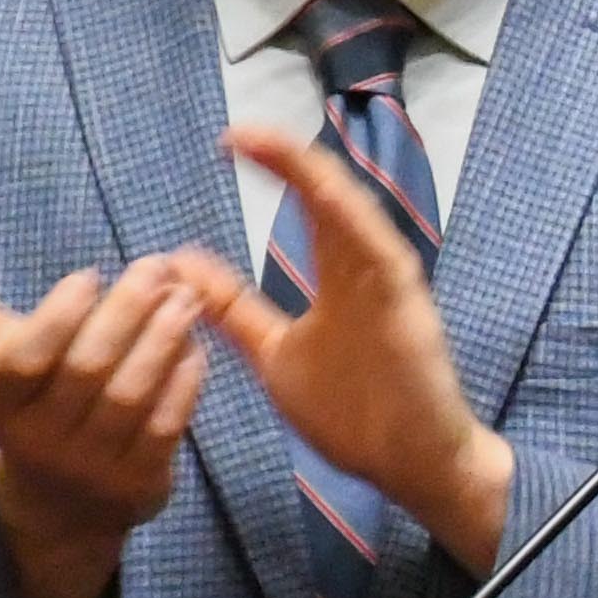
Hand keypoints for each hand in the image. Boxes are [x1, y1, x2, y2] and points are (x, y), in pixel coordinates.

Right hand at [0, 228, 218, 597]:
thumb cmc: (26, 401)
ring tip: (185, 299)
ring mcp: (90, 466)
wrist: (58, 502)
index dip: (59, 316)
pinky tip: (195, 347)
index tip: (90, 275)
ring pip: (131, 397)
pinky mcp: (138, 482)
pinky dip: (184, 384)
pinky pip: (167, 427)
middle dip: (126, 314)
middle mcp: (38, 439)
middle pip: (88, 371)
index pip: (25, 359)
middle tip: (156, 271)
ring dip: (163, 342)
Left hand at [198, 126, 512, 573]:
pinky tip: (322, 191)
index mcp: (341, 277)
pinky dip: (351, 219)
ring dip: (314, 177)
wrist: (415, 466)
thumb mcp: (276, 357)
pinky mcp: (407, 309)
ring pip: (355, 215)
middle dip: (288, 159)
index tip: (229, 143)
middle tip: (239, 131)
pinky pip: (380, 252)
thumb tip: (182, 265)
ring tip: (271, 145)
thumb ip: (235, 312)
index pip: (307, 209)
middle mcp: (367, 271)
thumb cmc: (356, 414)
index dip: (274, 170)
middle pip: (330, 198)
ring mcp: (391, 287)